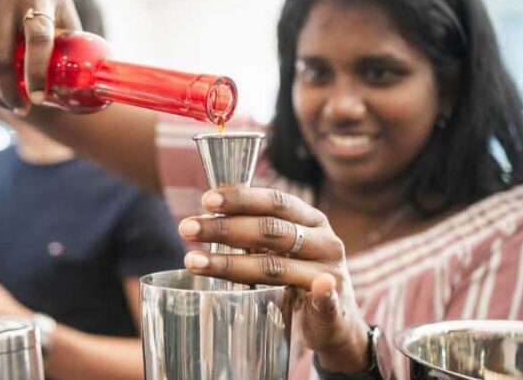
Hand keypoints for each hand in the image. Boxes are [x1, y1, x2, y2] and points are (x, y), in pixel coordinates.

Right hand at [0, 0, 81, 108]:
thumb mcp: (63, 2)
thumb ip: (69, 35)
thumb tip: (82, 73)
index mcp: (36, 0)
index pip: (37, 39)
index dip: (37, 72)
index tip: (39, 98)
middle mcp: (4, 5)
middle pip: (0, 58)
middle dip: (9, 91)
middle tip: (23, 108)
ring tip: (8, 104)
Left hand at [178, 187, 369, 372]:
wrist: (336, 324)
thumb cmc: (299, 277)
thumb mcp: (281, 250)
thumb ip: (254, 233)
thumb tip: (206, 215)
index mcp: (311, 220)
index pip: (275, 201)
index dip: (241, 198)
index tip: (206, 200)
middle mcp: (323, 241)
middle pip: (270, 230)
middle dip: (224, 229)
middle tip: (186, 229)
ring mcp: (330, 273)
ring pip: (276, 266)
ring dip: (231, 265)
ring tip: (194, 262)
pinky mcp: (335, 307)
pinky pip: (326, 299)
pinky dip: (322, 294)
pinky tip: (317, 288)